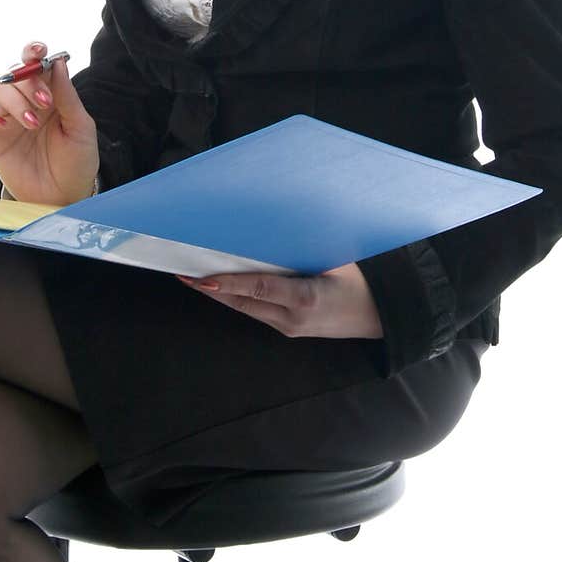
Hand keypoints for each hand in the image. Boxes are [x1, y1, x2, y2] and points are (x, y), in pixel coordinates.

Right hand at [0, 40, 98, 206]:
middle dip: (29, 83)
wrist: (64, 197)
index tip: (38, 52)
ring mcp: (7, 119)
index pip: (37, 64)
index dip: (34, 52)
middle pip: (16, 74)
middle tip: (45, 103)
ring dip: (14, 101)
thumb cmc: (77, 161)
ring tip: (32, 123)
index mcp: (50, 94)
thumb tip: (57, 62)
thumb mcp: (80, 128)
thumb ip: (67, 96)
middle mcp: (26, 101)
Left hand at [177, 262, 383, 339]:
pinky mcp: (289, 331)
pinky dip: (237, 300)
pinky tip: (222, 289)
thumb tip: (268, 231)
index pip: (259, 288)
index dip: (229, 283)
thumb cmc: (358, 281)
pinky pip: (256, 313)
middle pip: (243, 303)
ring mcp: (290, 329)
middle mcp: (293, 319)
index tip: (203, 278)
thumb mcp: (335, 260)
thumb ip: (302, 250)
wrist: (378, 317)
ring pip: (245, 310)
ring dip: (219, 296)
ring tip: (194, 279)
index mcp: (306, 298)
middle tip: (183, 274)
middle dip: (212, 290)